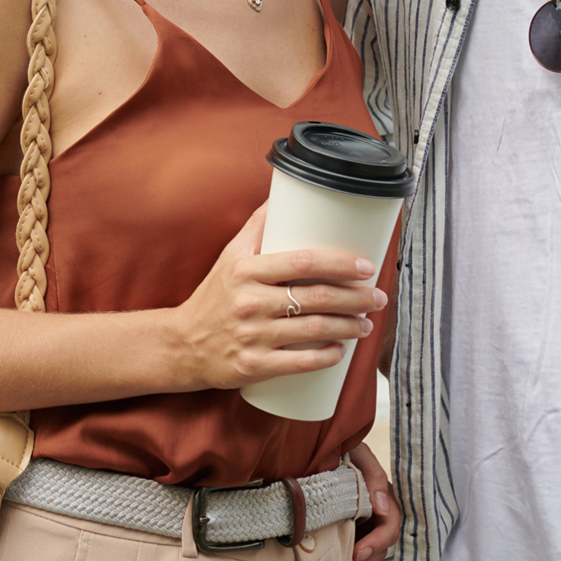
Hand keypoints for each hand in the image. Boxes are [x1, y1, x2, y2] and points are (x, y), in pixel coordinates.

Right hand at [172, 205, 387, 393]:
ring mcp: (252, 336)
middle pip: (316, 297)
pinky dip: (327, 357)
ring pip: (314, 329)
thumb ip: (256, 227)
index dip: (340, 263)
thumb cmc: (212, 298)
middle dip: (356, 298)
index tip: (365, 266)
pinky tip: (341, 351)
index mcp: (246, 271)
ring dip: (349, 327)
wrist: (182, 344)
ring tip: (366, 323)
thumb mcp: (229, 257)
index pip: (303, 262)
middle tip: (377, 298)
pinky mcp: (253, 366)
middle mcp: (249, 302)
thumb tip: (281, 194)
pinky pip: (300, 362)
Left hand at [345, 442, 399, 560]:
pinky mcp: (351, 543)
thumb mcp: (357, 454)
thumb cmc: (338, 451)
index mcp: (381, 500)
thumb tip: (382, 505)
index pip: (390, 528)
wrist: (314, 451)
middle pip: (382, 550)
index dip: (376, 543)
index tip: (356, 552)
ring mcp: (364, 533)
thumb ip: (373, 475)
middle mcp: (376, 519)